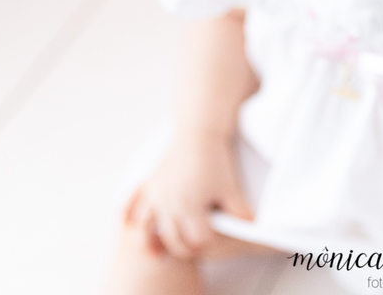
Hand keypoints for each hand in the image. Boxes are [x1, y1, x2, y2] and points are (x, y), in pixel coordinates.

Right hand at [125, 130, 253, 260]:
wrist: (198, 133)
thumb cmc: (215, 160)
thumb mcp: (231, 187)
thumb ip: (239, 211)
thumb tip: (250, 227)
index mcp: (190, 207)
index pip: (198, 240)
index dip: (210, 241)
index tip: (216, 234)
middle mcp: (169, 204)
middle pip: (175, 241)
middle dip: (188, 248)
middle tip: (199, 246)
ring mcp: (155, 196)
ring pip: (148, 232)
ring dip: (157, 242)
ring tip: (167, 250)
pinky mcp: (148, 186)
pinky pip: (132, 208)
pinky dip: (132, 220)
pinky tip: (136, 228)